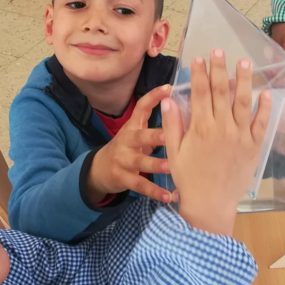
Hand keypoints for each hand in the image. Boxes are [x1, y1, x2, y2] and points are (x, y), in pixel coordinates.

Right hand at [86, 84, 172, 204]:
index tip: (168, 88)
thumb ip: (158, 124)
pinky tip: (170, 196)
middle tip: (171, 135)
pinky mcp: (122, 178)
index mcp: (132, 127)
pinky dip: (155, 192)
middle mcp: (127, 141)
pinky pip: (140, 186)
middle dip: (156, 135)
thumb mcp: (137, 133)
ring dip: (157, 165)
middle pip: (140, 136)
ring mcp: (123, 160)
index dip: (153, 97)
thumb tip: (185, 109)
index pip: (141, 107)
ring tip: (173, 168)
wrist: (99, 169)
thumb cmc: (128, 148)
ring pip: (141, 163)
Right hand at [161, 50, 271, 235]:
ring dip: (244, 80)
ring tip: (245, 63)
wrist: (210, 204)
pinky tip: (265, 93)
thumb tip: (169, 100)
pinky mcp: (253, 146)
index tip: (198, 59)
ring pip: (243, 102)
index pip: (199, 93)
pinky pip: (261, 123)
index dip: (199, 73)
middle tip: (220, 51)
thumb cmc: (189, 180)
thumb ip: (172, 124)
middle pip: (221, 91)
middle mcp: (222, 127)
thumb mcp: (174, 152)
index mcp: (200, 127)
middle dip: (219, 69)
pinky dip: (264, 107)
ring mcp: (240, 136)